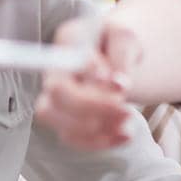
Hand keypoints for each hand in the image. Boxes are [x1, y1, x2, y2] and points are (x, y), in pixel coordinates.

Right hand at [34, 18, 142, 150]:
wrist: (114, 54)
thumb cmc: (118, 42)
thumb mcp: (126, 39)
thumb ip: (122, 56)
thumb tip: (117, 85)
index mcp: (68, 40)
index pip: (65, 61)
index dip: (89, 77)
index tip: (119, 84)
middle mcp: (54, 69)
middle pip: (57, 96)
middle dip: (93, 108)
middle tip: (126, 112)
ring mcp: (54, 97)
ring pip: (58, 121)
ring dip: (94, 130)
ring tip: (127, 125)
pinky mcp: (63, 119)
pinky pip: (71, 137)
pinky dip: (98, 141)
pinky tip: (124, 136)